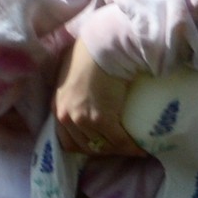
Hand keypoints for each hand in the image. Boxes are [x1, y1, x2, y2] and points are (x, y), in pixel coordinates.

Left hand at [53, 39, 144, 157]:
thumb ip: (71, 93)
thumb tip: (85, 98)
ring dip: (118, 150)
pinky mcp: (102, 119)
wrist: (101, 48)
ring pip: (102, 146)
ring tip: (131, 148)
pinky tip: (141, 149)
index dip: (84, 146)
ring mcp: (83, 119)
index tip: (99, 145)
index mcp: (57, 107)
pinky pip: (119, 140)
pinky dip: (131, 147)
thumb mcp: (70, 77)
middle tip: (118, 148)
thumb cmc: (88, 55)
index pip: (67, 141)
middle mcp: (66, 117)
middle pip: (85, 146)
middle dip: (103, 150)